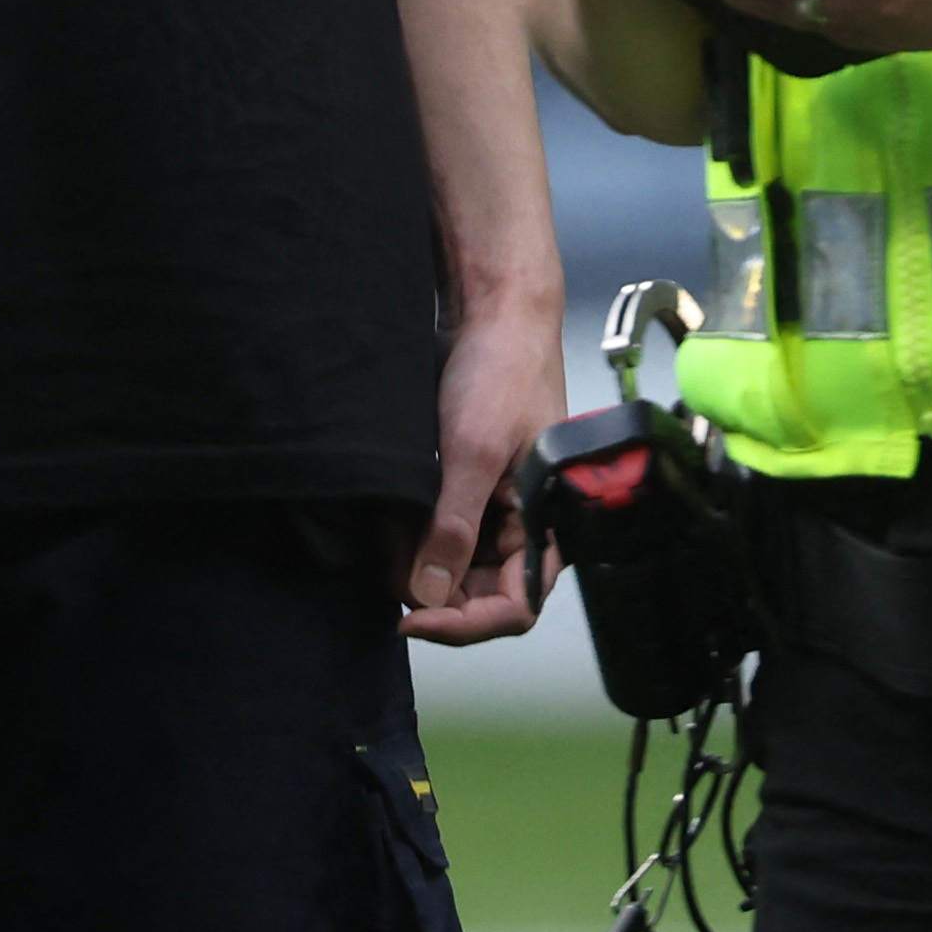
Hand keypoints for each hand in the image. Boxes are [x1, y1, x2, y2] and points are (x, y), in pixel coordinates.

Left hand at [399, 292, 566, 645]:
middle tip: (383, 568)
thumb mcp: (473, 450)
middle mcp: (527, 524)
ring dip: (416, 560)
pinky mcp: (471, 486)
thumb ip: (453, 526)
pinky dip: (411, 532)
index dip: (462, 623)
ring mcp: (498, 507)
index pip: (514, 607)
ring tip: (382, 536)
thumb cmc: (502, 370)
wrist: (492, 309)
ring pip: (454, 564)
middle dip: (430, 588)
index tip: (409, 616)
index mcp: (550, 524)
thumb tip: (428, 595)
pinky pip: (441, 530)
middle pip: (479, 592)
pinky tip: (386, 519)